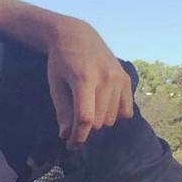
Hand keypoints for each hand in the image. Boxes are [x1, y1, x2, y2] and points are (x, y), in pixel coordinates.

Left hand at [45, 18, 133, 147]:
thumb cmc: (60, 62)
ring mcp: (119, 78)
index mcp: (84, 79)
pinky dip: (114, 115)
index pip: (85, 118)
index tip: (71, 145)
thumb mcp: (55, 85)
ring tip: (86, 110)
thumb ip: (62, 111)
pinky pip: (125, 110)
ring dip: (98, 121)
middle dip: (84, 128)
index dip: (78, 137)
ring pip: (111, 119)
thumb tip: (67, 135)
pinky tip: (102, 108)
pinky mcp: (126, 79)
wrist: (77, 35)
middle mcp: (106, 78)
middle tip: (73, 125)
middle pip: (98, 121)